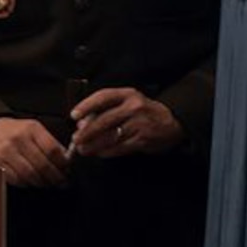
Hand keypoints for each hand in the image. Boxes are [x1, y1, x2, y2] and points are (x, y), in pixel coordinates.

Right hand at [0, 117, 69, 187]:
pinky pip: (15, 179)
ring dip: (42, 182)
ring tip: (49, 184)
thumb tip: (65, 158)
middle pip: (42, 164)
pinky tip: (32, 183)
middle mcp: (18, 140)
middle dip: (55, 177)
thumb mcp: (33, 128)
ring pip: (29, 174)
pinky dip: (26, 184)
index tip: (68, 169)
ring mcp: (6, 153)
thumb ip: (48, 141)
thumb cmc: (15, 130)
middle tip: (62, 182)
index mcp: (32, 129)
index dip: (62, 163)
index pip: (52, 149)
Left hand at [70, 87, 185, 157]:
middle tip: (76, 140)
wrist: (172, 121)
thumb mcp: (128, 102)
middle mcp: (134, 107)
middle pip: (104, 120)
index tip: (74, 115)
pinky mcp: (142, 139)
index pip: (103, 96)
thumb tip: (82, 123)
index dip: (86, 106)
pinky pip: (119, 148)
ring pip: (109, 137)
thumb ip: (106, 109)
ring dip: (93, 145)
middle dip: (86, 132)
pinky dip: (106, 152)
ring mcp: (139, 124)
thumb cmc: (144, 111)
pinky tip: (99, 153)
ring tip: (84, 149)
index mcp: (128, 94)